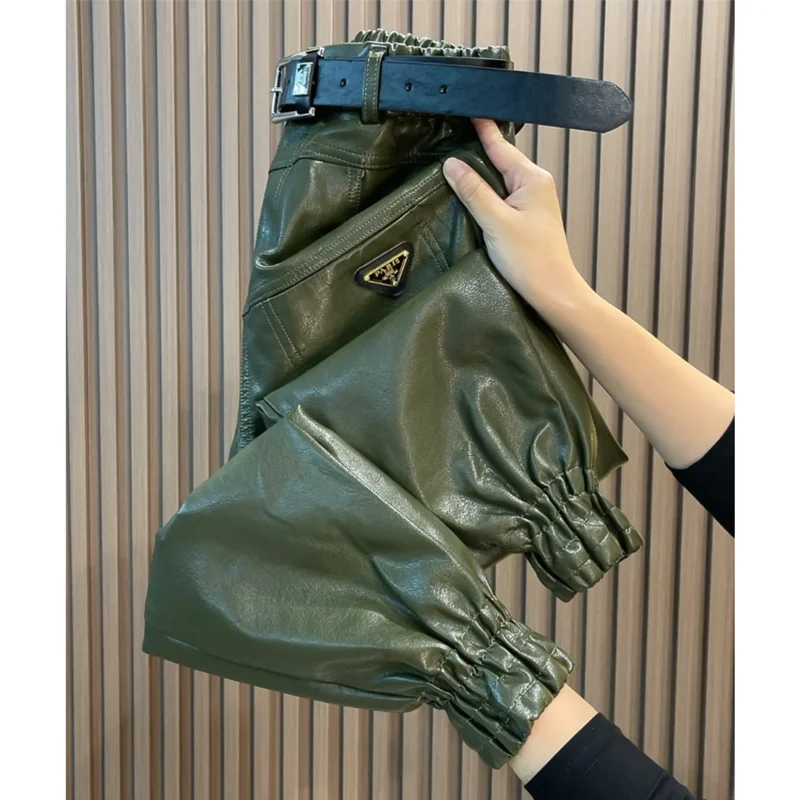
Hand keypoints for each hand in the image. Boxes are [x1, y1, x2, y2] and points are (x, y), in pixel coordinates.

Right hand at [443, 118, 591, 321]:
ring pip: (499, 180)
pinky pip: (501, 197)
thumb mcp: (497, 223)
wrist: (553, 293)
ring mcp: (532, 202)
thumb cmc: (531, 259)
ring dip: (478, 173)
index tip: (466, 106)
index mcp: (532, 179)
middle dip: (476, 149)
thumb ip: (474, 191)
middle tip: (450, 131)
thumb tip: (451, 163)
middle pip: (499, 160)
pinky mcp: (526, 219)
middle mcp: (535, 185)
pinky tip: (468, 194)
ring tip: (452, 159)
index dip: (482, 127)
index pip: (500, 146)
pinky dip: (484, 193)